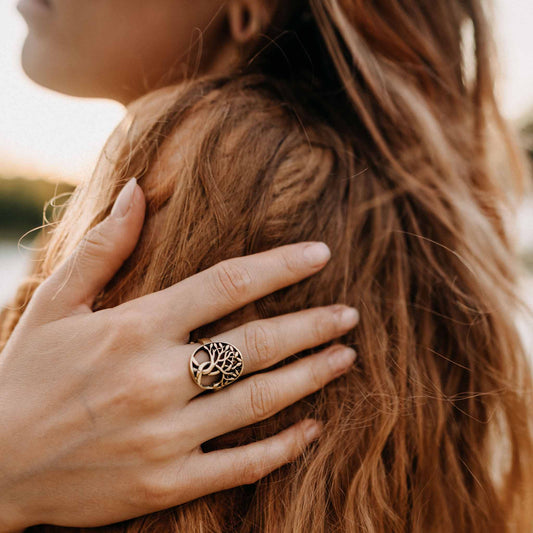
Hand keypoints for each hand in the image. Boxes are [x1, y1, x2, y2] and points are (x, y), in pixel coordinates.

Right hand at [0, 179, 357, 529]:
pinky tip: (314, 428)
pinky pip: (241, 465)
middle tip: (350, 315)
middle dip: (313, 326)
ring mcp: (166, 436)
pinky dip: (283, 447)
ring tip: (346, 357)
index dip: (281, 266)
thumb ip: (105, 246)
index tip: (321, 255)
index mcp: (135, 328)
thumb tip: (139, 189)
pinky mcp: (166, 483)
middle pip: (258, 344)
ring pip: (260, 402)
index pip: (228, 284)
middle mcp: (157, 379)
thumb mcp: (56, 303)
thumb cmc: (24, 375)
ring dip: (312, 377)